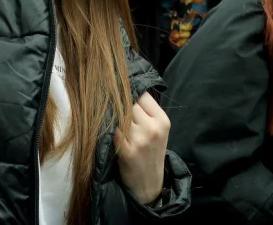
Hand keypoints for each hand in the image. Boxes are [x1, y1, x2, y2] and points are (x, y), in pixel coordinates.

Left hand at [115, 92, 170, 206]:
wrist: (148, 184)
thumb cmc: (151, 153)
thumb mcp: (158, 131)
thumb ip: (147, 113)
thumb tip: (126, 89)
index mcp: (163, 121)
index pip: (143, 96)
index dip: (132, 97)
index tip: (126, 101)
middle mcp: (153, 128)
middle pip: (129, 105)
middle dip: (122, 108)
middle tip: (119, 116)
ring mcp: (140, 140)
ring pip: (120, 116)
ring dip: (115, 119)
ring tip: (116, 126)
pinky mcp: (126, 150)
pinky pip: (113, 131)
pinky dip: (110, 131)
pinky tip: (111, 134)